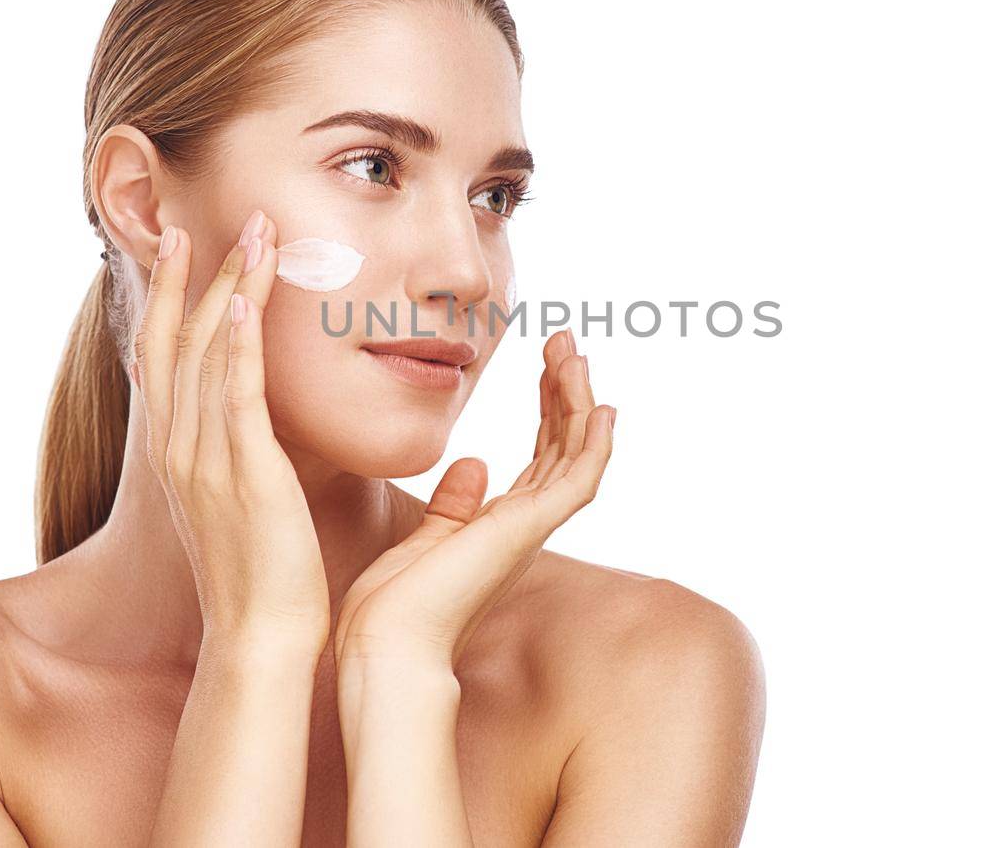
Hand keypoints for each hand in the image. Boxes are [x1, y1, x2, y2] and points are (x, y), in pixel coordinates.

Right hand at [134, 209, 329, 652]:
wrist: (260, 636)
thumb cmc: (261, 573)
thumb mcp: (236, 498)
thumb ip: (237, 449)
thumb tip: (253, 416)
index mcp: (175, 452)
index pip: (160, 355)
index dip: (166, 296)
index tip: (180, 245)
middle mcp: (179, 448)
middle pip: (176, 341)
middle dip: (194, 275)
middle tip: (217, 219)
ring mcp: (206, 459)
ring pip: (207, 354)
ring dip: (229, 288)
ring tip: (255, 234)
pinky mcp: (245, 473)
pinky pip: (236, 396)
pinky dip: (239, 345)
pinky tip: (247, 302)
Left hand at [332, 329, 614, 674]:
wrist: (384, 645)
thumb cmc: (392, 606)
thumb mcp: (424, 539)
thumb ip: (453, 504)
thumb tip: (473, 462)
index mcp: (501, 528)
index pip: (539, 458)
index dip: (548, 409)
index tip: (546, 365)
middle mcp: (525, 527)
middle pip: (562, 448)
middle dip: (566, 392)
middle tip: (566, 341)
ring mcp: (531, 528)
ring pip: (575, 455)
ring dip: (579, 401)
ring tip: (574, 351)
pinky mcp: (527, 529)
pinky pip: (579, 480)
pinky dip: (594, 444)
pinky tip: (601, 407)